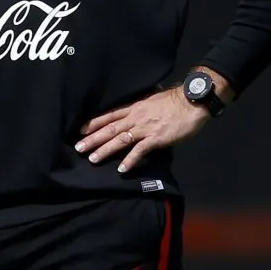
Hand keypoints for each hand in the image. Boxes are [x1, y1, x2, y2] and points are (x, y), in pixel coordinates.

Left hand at [75, 87, 209, 172]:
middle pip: (110, 128)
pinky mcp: (156, 138)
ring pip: (120, 139)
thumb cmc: (175, 101)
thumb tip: (136, 111)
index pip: (110, 115)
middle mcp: (136, 117)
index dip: (94, 123)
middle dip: (93, 139)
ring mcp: (145, 128)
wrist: (192, 101)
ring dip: (105, 150)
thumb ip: (142, 109)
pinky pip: (140, 150)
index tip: (81, 130)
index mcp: (134, 108)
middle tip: (78, 147)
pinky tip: (121, 169)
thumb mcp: (152, 101)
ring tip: (92, 159)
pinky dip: (130, 160)